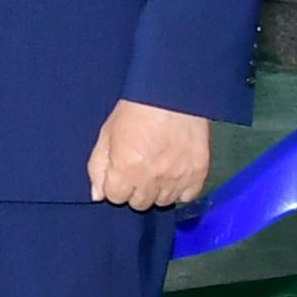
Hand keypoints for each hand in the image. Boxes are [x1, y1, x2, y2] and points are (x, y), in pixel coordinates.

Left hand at [87, 100, 211, 210]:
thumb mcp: (107, 133)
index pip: (115, 197)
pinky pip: (187, 197)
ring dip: (157, 190)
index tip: (120, 173)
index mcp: (126, 169)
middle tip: (139, 169)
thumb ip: (98, 166)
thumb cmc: (137, 109)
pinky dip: (180, 190)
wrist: (173, 93)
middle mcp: (152, 178)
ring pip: (163, 202)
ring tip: (157, 169)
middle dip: (135, 189)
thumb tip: (98, 195)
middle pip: (139, 203)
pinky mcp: (198, 174)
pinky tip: (174, 174)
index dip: (115, 185)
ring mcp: (177, 178)